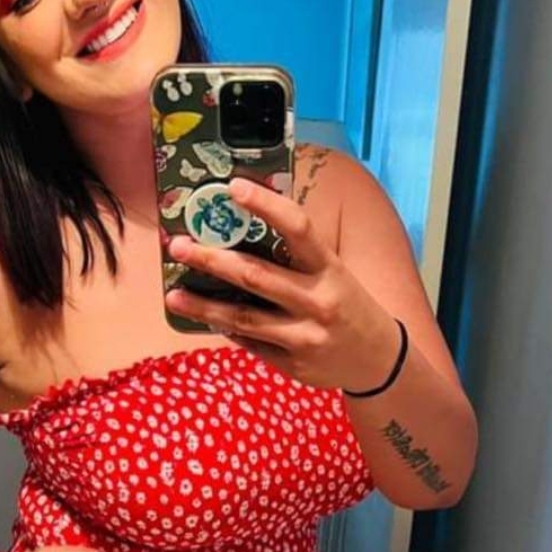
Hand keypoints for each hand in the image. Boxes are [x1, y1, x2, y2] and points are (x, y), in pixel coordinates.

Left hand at [163, 177, 400, 392]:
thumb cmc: (347, 303)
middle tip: (178, 246)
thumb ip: (296, 255)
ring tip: (172, 295)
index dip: (266, 205)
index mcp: (330, 268)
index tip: (233, 187)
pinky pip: (250, 343)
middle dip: (212, 260)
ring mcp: (304, 336)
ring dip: (203, 305)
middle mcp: (318, 301)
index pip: (298, 228)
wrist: (378, 360)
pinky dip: (225, 329)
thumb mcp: (333, 272)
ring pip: (244, 318)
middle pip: (256, 276)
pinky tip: (203, 317)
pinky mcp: (293, 364)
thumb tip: (243, 226)